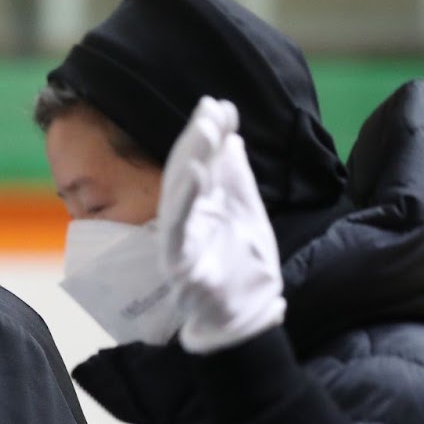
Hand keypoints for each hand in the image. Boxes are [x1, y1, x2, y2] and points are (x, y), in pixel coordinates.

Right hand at [159, 96, 285, 354]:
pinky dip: (185, 202)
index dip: (208, 134)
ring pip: (177, 198)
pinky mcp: (182, 267)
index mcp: (200, 207)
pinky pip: (178, 232)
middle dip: (196, 140)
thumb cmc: (242, 267)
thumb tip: (230, 133)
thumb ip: (234, 175)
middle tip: (209, 109)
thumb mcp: (245, 211)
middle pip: (184, 174)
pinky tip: (197, 173)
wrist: (246, 318)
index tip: (220, 104)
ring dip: (189, 161)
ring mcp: (180, 244)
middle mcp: (185, 222)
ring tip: (203, 130)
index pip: (199, 163)